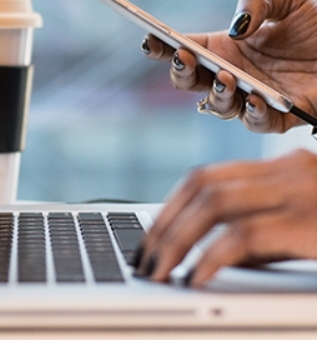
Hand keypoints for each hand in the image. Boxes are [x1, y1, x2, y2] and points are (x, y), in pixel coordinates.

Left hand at [134, 149, 316, 285]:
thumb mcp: (302, 225)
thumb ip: (259, 233)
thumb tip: (210, 254)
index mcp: (279, 168)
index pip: (206, 176)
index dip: (171, 206)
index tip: (151, 236)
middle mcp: (286, 170)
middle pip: (202, 185)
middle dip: (165, 223)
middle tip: (145, 258)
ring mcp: (299, 190)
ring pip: (214, 202)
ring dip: (176, 239)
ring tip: (159, 270)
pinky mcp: (310, 220)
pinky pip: (244, 234)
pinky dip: (211, 257)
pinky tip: (197, 277)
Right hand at [142, 0, 316, 132]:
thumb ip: (257, 1)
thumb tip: (234, 30)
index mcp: (224, 48)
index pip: (184, 49)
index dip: (162, 47)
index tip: (150, 39)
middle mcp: (231, 74)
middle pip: (189, 82)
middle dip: (180, 72)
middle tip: (184, 58)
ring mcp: (250, 97)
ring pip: (217, 105)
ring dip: (216, 93)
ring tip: (225, 77)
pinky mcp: (278, 117)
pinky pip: (256, 122)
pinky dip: (252, 113)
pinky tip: (255, 99)